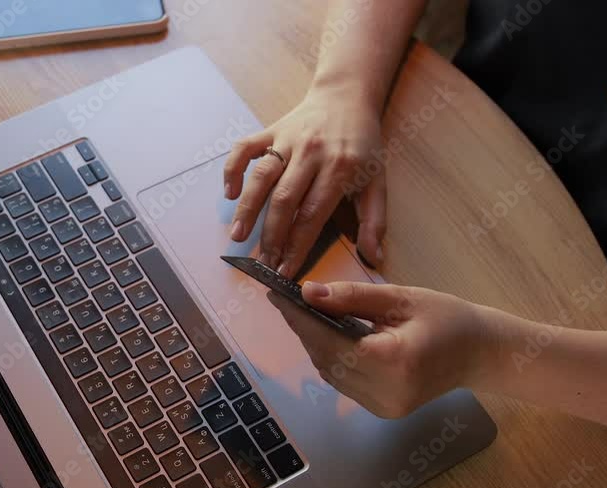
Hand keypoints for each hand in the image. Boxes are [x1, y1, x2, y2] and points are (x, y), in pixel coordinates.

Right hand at [224, 85, 386, 276]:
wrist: (347, 96)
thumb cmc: (363, 145)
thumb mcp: (378, 180)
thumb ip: (375, 220)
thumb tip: (374, 258)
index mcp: (340, 168)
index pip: (313, 214)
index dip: (297, 245)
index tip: (286, 271)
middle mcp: (311, 153)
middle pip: (284, 199)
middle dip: (271, 235)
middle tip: (263, 263)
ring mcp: (288, 139)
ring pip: (261, 176)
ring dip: (247, 208)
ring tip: (237, 235)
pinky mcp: (270, 130)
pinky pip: (244, 148)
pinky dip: (233, 169)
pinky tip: (229, 194)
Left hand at [267, 281, 499, 417]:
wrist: (481, 353)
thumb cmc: (446, 318)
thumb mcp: (400, 298)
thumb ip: (352, 297)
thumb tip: (307, 293)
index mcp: (395, 360)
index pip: (331, 340)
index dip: (299, 318)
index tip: (275, 295)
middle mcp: (387, 391)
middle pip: (326, 358)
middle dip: (302, 328)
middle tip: (283, 300)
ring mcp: (384, 407)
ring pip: (331, 373)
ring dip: (314, 344)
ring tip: (301, 313)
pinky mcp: (383, 411)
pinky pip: (344, 382)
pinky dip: (331, 358)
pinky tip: (326, 336)